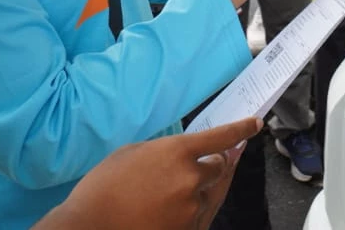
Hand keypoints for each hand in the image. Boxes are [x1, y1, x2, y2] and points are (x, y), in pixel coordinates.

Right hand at [38, 118, 260, 229]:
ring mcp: (190, 208)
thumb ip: (164, 151)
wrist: (89, 227)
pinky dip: (193, 210)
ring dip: (200, 190)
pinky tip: (175, 207)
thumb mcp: (133, 153)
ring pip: (210, 194)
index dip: (241, 130)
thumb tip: (183, 154)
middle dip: (215, 164)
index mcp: (176, 152)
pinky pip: (201, 216)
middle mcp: (190, 179)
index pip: (220, 137)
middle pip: (220, 167)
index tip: (255, 124)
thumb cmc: (103, 186)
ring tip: (172, 191)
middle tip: (203, 164)